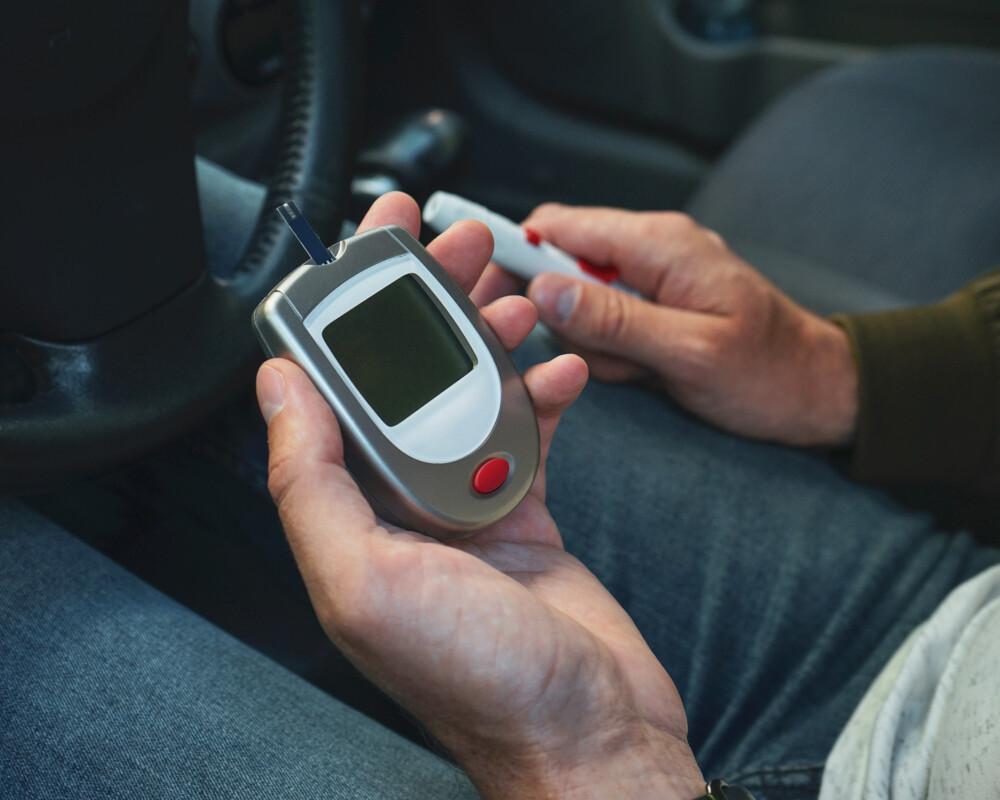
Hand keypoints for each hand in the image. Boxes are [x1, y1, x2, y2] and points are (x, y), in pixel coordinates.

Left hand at [256, 193, 703, 799]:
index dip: (346, 311)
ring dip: (491, 336)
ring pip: (470, 395)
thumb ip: (312, 481)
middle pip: (407, 378)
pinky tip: (561, 366)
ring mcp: (466, 508)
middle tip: (456, 243)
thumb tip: (277, 388)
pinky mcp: (524, 513)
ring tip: (515, 291)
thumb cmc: (483, 682)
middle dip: (429, 302)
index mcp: (351, 517)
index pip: (332, 391)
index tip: (365, 249)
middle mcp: (400, 509)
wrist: (591, 736)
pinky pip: (527, 432)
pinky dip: (544, 391)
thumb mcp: (367, 580)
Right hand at [474, 204, 857, 447]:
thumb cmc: (770, 372)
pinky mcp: (656, 304)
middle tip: (600, 355)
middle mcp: (653, 249)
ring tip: (640, 368)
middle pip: (562, 262)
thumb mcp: (690, 352)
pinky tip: (647, 370)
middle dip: (563, 316)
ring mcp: (654, 276)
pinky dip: (614, 351)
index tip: (489, 293)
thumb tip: (548, 289)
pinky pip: (607, 321)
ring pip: (581, 300)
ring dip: (594, 341)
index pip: (559, 225)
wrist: (819, 391)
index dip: (515, 255)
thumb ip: (616, 319)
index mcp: (660, 244)